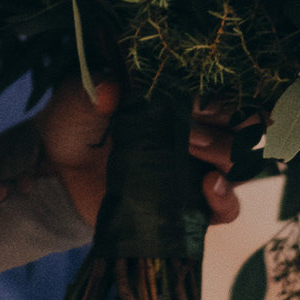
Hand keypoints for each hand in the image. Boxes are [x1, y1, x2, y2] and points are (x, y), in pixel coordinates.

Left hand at [37, 82, 242, 229]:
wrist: (58, 173)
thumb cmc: (74, 124)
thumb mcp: (77, 99)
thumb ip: (94, 91)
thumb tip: (111, 90)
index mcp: (177, 98)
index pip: (221, 91)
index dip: (220, 94)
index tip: (199, 98)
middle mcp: (196, 131)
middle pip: (241, 125)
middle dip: (230, 122)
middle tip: (194, 125)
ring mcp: (196, 169)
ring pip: (239, 162)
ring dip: (224, 153)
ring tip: (188, 147)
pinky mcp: (190, 204)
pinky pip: (227, 208)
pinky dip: (227, 198)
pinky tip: (210, 185)